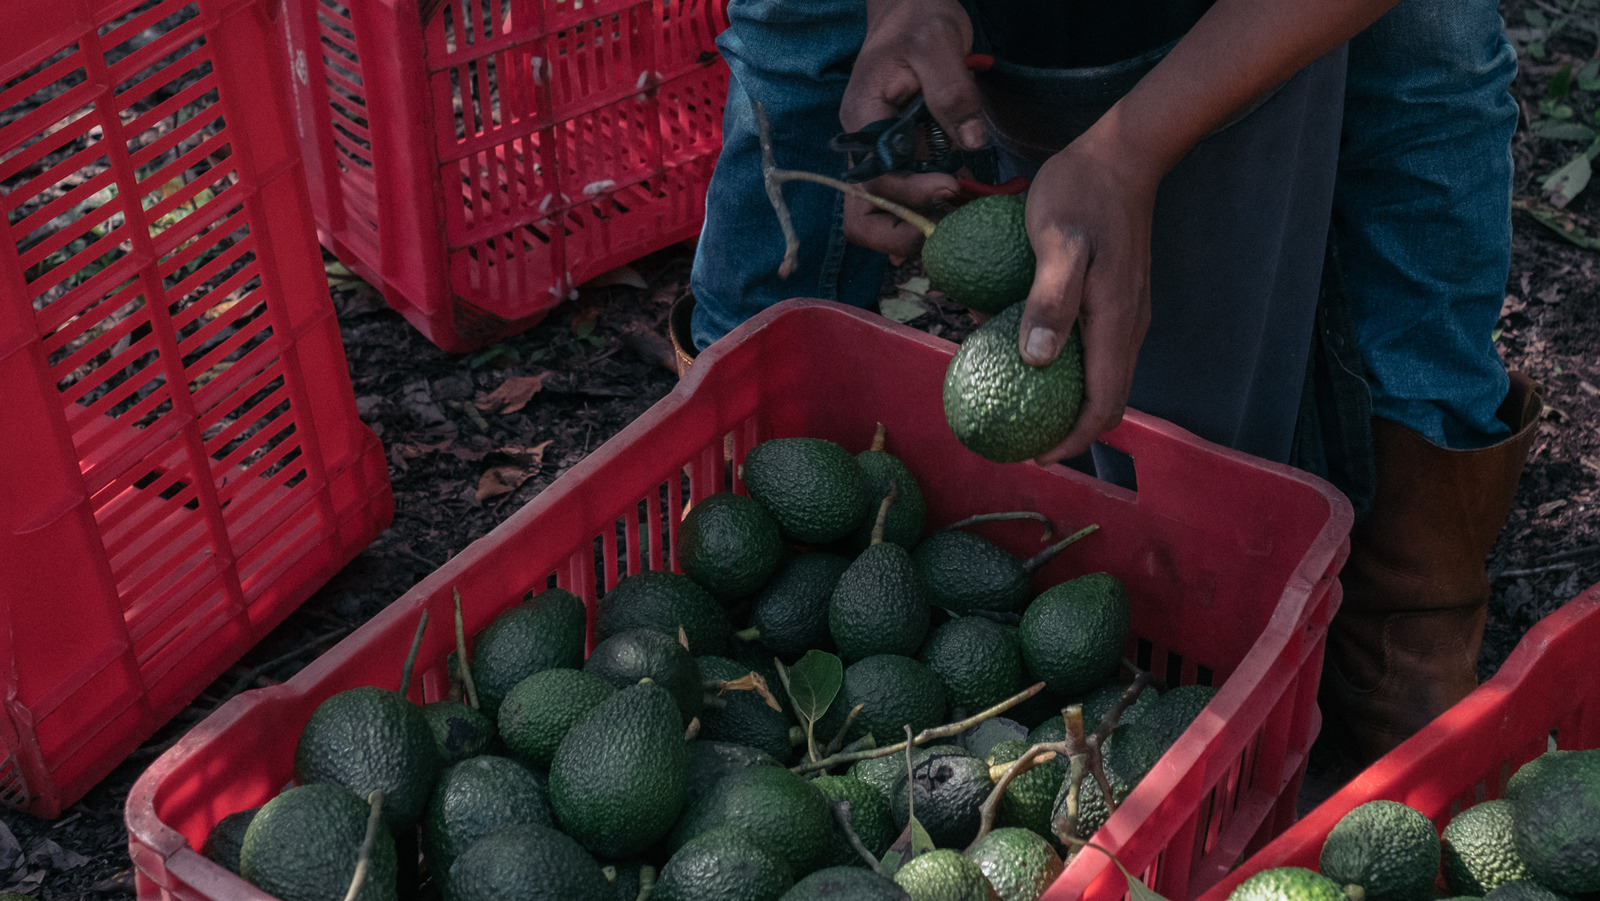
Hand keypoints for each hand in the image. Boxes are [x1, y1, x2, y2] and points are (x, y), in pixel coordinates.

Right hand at [838, 0, 982, 257]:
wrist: (911, 8)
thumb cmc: (919, 18)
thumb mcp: (938, 43)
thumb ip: (952, 91)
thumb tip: (971, 144)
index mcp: (862, 120)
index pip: (875, 180)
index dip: (912, 194)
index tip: (952, 185)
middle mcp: (863, 146)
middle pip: (862, 214)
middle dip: (900, 233)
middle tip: (947, 231)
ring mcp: (879, 155)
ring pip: (881, 215)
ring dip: (915, 227)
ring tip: (959, 221)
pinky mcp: (900, 156)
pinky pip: (904, 200)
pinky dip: (928, 212)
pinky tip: (959, 211)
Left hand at [1017, 134, 1162, 465]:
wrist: (1121, 153)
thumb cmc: (1081, 194)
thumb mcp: (1057, 243)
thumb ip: (1050, 301)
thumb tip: (1035, 362)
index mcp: (1115, 323)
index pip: (1104, 405)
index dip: (1073, 440)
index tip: (1035, 456)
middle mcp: (1127, 326)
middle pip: (1104, 400)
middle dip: (1067, 429)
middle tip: (1020, 437)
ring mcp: (1124, 311)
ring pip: (1098, 374)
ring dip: (1062, 395)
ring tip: (1016, 400)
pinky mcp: (1114, 296)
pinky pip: (1090, 345)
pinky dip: (1061, 361)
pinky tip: (1020, 347)